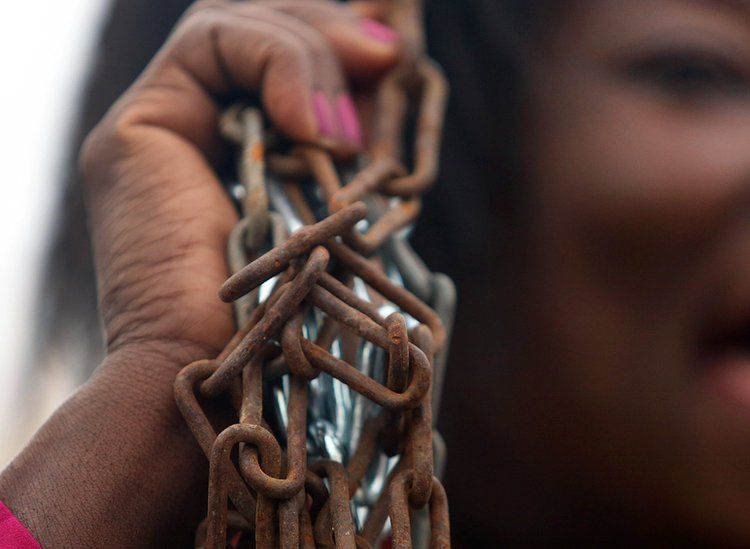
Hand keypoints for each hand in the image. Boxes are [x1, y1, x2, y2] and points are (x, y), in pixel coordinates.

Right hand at [1, 2, 398, 545]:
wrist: (228, 388)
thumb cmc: (298, 323)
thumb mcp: (344, 216)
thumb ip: (350, 147)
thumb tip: (389, 66)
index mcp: (240, 156)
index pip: (280, 61)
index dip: (335, 45)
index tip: (394, 60)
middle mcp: (195, 134)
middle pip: (257, 30)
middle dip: (328, 32)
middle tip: (387, 59)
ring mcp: (159, 128)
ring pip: (235, 25)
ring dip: (311, 53)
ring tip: (348, 126)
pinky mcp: (137, 130)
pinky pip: (209, 43)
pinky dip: (277, 63)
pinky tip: (317, 127)